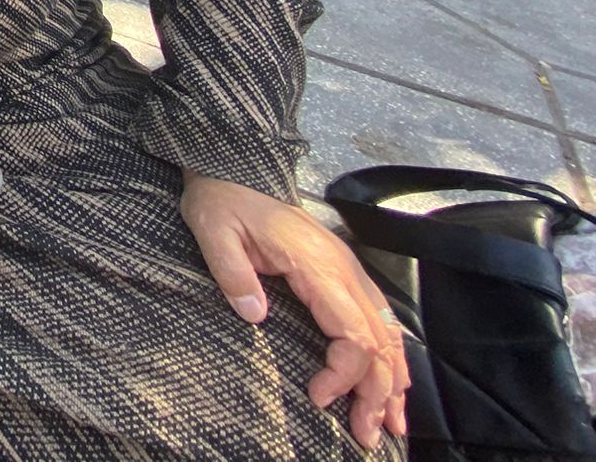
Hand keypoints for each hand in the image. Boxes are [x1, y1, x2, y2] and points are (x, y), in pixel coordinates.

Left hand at [181, 172, 407, 450]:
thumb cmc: (223, 202)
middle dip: (377, 393)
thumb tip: (254, 317)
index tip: (317, 397)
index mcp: (317, 265)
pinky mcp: (343, 273)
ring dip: (392, 380)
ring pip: (388, 333)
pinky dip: (391, 355)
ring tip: (391, 424)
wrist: (233, 170)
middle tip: (367, 435)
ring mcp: (348, 270)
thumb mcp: (214, 232)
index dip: (343, 374)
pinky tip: (393, 382)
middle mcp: (343, 270)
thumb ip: (232, 274)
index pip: (352, 333)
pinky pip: (379, 319)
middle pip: (379, 342)